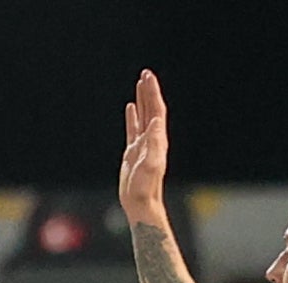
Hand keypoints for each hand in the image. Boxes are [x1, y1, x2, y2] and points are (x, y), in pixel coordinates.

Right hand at [119, 69, 171, 219]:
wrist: (140, 203)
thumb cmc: (145, 187)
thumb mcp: (151, 164)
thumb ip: (154, 143)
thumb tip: (155, 121)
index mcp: (158, 139)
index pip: (156, 110)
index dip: (153, 93)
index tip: (148, 78)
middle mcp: (152, 139)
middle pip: (151, 109)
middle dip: (149, 91)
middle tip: (145, 73)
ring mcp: (142, 145)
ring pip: (143, 116)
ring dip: (142, 99)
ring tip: (140, 84)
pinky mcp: (133, 152)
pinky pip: (133, 128)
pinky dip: (132, 116)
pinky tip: (130, 107)